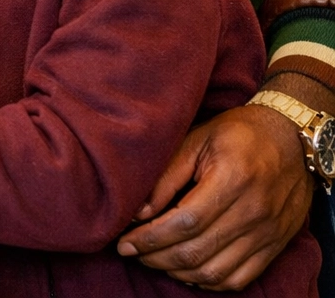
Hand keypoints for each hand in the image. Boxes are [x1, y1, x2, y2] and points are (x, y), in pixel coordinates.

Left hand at [115, 104, 311, 289]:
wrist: (292, 139)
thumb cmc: (238, 134)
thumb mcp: (197, 140)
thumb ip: (166, 176)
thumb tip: (138, 213)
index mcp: (232, 179)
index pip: (184, 223)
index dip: (149, 238)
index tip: (124, 243)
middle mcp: (253, 211)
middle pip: (197, 251)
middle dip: (156, 257)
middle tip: (132, 252)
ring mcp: (268, 233)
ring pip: (216, 271)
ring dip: (178, 272)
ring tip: (154, 260)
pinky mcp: (276, 245)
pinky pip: (240, 278)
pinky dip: (209, 282)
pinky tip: (187, 271)